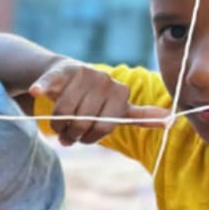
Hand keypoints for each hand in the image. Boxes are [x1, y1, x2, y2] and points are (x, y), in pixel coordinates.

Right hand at [30, 59, 169, 145]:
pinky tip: (36, 91)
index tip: (86, 138)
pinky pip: (50, 83)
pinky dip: (42, 88)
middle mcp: (104, 80)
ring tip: (58, 127)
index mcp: (120, 92)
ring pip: (64, 113)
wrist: (64, 74)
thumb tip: (172, 120)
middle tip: (68, 135)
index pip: (106, 127)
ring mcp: (82, 74)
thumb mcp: (117, 108)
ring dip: (57, 127)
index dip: (91, 138)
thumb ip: (139, 116)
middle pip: (84, 122)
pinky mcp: (59, 71)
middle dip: (72, 135)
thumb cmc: (92, 98)